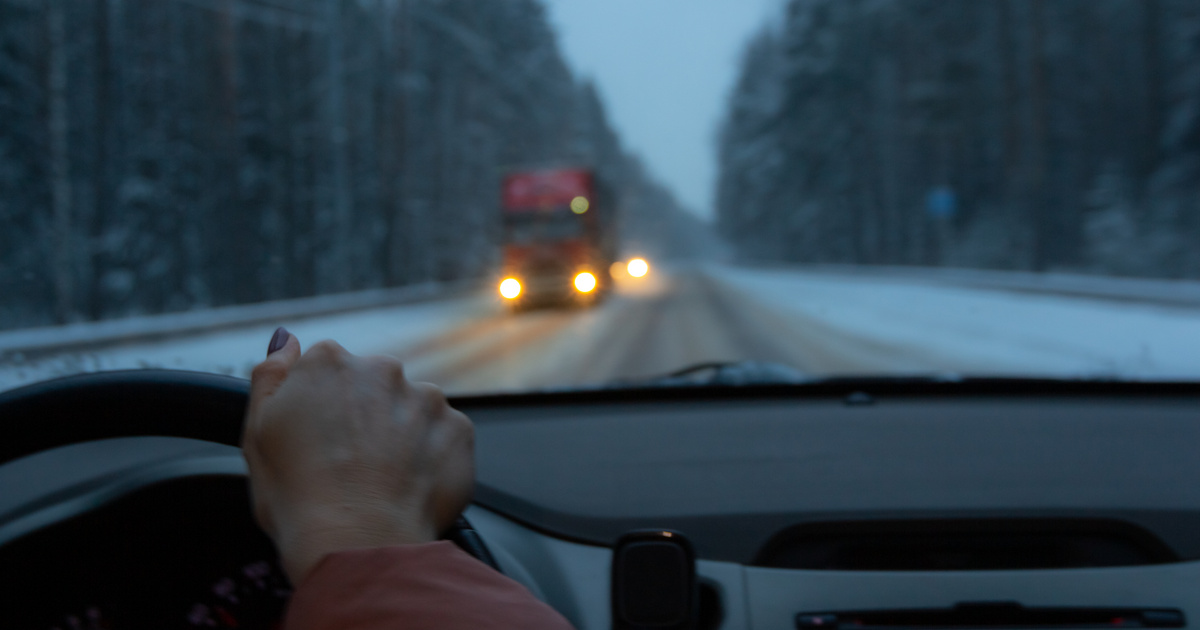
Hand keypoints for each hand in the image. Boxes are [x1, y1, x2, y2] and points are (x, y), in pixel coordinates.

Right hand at [241, 328, 474, 584]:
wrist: (358, 542)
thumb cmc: (299, 497)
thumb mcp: (257, 433)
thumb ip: (270, 377)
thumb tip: (286, 341)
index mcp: (327, 362)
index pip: (327, 371)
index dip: (323, 409)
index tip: (320, 441)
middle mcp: (382, 369)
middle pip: (374, 386)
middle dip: (366, 417)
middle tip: (350, 465)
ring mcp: (426, 398)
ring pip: (412, 410)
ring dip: (402, 435)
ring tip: (382, 480)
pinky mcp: (459, 429)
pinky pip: (444, 437)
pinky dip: (432, 457)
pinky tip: (409, 486)